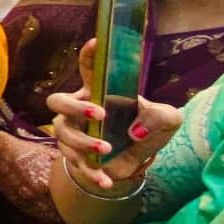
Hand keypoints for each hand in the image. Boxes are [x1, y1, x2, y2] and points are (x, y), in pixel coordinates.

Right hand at [46, 39, 181, 190]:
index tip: (97, 43)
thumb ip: (159, 117)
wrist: (135, 161)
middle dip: (75, 106)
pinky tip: (107, 181)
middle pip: (58, 101)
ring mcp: (73, 133)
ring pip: (63, 134)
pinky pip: (75, 163)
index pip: (89, 68)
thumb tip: (134, 131)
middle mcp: (79, 109)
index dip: (90, 55)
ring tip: (107, 149)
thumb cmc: (146, 129)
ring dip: (84, 142)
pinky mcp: (75, 157)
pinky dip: (91, 173)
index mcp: (99, 91)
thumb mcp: (165, 119)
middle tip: (99, 114)